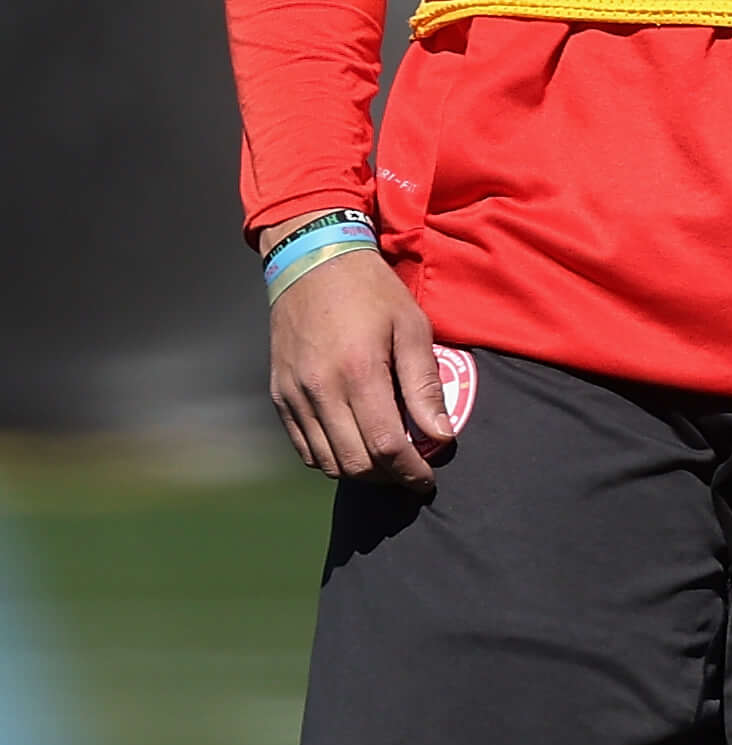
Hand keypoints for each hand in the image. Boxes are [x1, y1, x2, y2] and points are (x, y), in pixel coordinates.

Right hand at [266, 250, 451, 488]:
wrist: (312, 264)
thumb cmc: (372, 293)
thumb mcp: (412, 327)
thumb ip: (425, 384)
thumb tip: (440, 435)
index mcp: (358, 372)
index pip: (384, 446)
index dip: (410, 472)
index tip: (428, 480)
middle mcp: (320, 390)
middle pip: (353, 463)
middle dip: (388, 478)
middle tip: (412, 474)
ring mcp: (293, 396)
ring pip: (325, 462)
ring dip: (359, 472)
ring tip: (387, 463)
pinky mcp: (278, 396)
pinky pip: (303, 447)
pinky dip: (330, 458)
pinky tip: (354, 445)